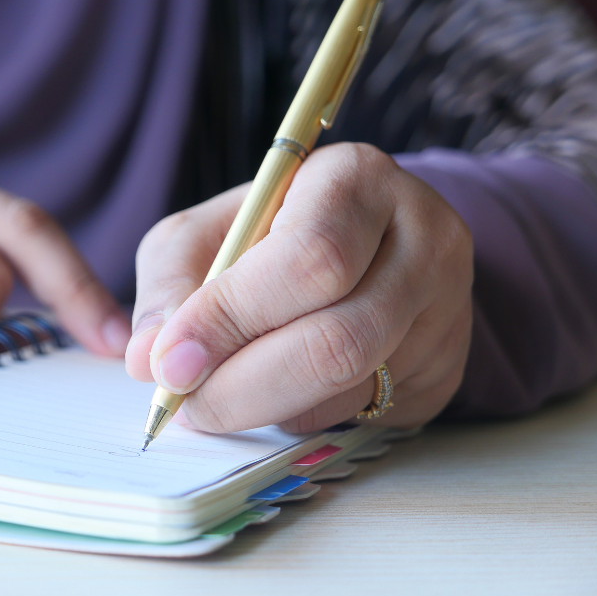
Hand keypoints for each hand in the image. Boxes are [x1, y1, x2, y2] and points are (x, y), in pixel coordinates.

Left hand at [125, 143, 472, 432]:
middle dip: (242, 386)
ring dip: (267, 407)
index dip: (231, 319)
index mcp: (358, 179)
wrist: (357, 244)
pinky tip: (274, 394)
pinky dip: (301, 416)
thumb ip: (171, 284)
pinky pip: (367, 414)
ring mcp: (447, 308)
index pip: (308, 260)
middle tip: (186, 404)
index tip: (168, 363)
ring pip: (350, 388)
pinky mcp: (448, 367)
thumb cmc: (268, 232)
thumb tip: (149, 358)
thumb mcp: (205, 233)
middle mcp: (424, 238)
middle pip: (337, 340)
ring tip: (221, 394)